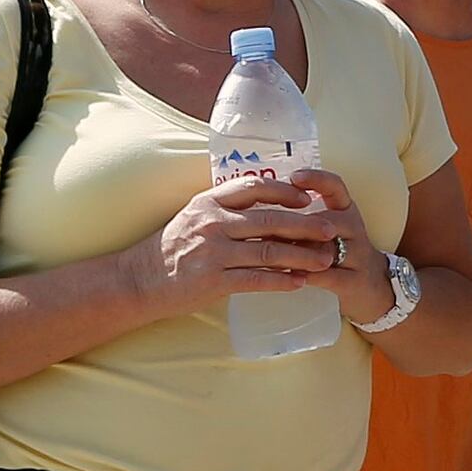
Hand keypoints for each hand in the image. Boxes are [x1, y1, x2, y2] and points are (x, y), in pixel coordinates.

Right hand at [143, 175, 355, 313]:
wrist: (140, 279)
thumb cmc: (172, 247)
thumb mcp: (194, 215)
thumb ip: (225, 208)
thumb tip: (266, 203)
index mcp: (209, 202)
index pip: (254, 188)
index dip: (285, 191)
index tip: (308, 197)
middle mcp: (212, 223)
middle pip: (269, 220)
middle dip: (305, 225)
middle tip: (331, 229)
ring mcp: (213, 252)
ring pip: (268, 250)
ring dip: (301, 256)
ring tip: (325, 259)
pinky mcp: (213, 280)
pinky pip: (256, 279)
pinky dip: (281, 281)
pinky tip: (299, 282)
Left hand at [254, 167, 392, 320]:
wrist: (374, 288)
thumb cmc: (340, 253)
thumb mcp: (328, 228)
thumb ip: (300, 216)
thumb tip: (257, 204)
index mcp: (346, 210)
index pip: (335, 186)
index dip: (316, 180)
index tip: (294, 177)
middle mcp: (354, 228)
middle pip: (322, 221)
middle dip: (290, 226)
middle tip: (259, 229)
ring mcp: (358, 255)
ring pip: (323, 249)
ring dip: (293, 251)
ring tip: (265, 253)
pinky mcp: (355, 281)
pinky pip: (326, 275)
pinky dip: (304, 274)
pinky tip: (284, 276)